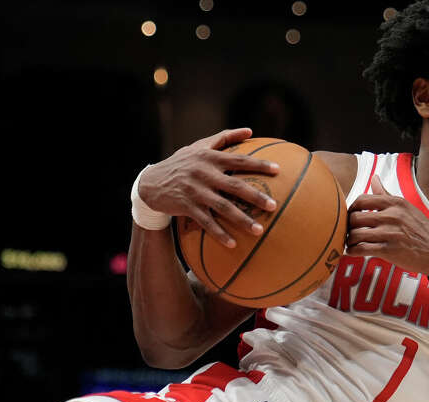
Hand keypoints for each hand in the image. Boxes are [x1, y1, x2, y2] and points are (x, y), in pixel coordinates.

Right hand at [138, 128, 278, 247]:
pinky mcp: (186, 207)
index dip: (259, 164)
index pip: (239, 160)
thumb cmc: (181, 163)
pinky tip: (233, 244)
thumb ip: (224, 137)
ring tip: (259, 230)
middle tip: (274, 205)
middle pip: (234, 185)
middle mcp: (203, 173)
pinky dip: (219, 233)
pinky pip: (206, 222)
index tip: (279, 170)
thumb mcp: (199, 147)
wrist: (150, 183)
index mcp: (209, 158)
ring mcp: (195, 191)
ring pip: (222, 207)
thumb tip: (250, 130)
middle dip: (255, 196)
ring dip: (241, 219)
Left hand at [346, 175, 428, 274]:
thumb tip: (374, 178)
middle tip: (349, 231)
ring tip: (351, 242)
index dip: (352, 208)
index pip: (362, 200)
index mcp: (396, 203)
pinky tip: (353, 251)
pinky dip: (353, 251)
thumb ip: (387, 195)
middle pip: (355, 217)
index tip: (351, 215)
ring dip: (349, 240)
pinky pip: (361, 249)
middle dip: (348, 226)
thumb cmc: (422, 231)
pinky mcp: (389, 250)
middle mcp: (392, 216)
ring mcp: (390, 233)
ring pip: (356, 234)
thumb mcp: (407, 209)